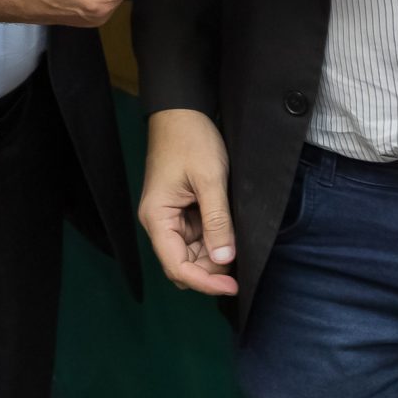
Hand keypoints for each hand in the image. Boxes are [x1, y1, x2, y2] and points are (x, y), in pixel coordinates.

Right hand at [141, 108, 237, 296]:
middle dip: (210, 271)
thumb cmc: (191, 140)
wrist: (183, 111)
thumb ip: (217, 221)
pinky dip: (213, 241)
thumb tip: (225, 259)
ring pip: (190, 253)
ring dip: (213, 257)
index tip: (232, 286)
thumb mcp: (209, 179)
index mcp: (157, 219)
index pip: (176, 267)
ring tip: (238, 247)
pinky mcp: (181, 210)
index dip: (204, 282)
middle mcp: (159, 223)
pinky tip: (230, 237)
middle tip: (240, 265)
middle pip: (182, 265)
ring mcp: (170, 217)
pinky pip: (195, 237)